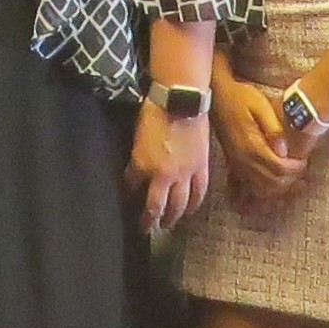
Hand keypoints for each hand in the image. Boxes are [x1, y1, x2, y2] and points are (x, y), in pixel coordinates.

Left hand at [124, 102, 210, 232]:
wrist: (182, 99)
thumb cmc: (155, 111)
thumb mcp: (137, 136)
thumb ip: (137, 156)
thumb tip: (136, 169)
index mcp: (142, 165)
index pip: (132, 188)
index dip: (128, 196)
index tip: (127, 202)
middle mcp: (163, 176)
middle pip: (155, 206)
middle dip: (148, 220)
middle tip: (146, 228)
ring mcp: (184, 174)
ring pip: (179, 205)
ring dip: (172, 217)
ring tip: (168, 224)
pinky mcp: (201, 168)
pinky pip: (199, 192)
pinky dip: (194, 204)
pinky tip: (191, 210)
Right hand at [212, 78, 306, 205]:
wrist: (217, 96)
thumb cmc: (240, 97)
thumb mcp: (261, 105)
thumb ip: (273, 128)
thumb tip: (284, 150)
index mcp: (251, 145)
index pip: (278, 168)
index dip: (295, 168)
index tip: (304, 160)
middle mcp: (242, 159)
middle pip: (272, 181)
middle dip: (290, 178)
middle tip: (302, 167)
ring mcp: (237, 163)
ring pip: (261, 187)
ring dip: (279, 185)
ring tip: (293, 176)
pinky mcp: (234, 163)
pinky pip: (250, 184)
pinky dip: (265, 187)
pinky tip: (274, 179)